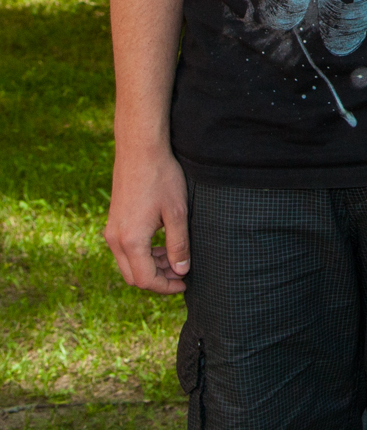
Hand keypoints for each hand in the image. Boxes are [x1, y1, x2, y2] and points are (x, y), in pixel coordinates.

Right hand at [103, 140, 189, 293]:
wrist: (140, 151)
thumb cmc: (162, 179)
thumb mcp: (177, 213)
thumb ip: (178, 245)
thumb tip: (181, 270)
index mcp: (131, 241)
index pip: (144, 280)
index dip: (165, 286)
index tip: (185, 283)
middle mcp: (115, 239)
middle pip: (133, 276)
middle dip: (157, 279)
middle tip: (181, 274)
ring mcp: (111, 230)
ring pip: (128, 263)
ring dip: (150, 266)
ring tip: (175, 258)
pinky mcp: (114, 222)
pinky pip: (125, 249)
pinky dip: (143, 254)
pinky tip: (162, 245)